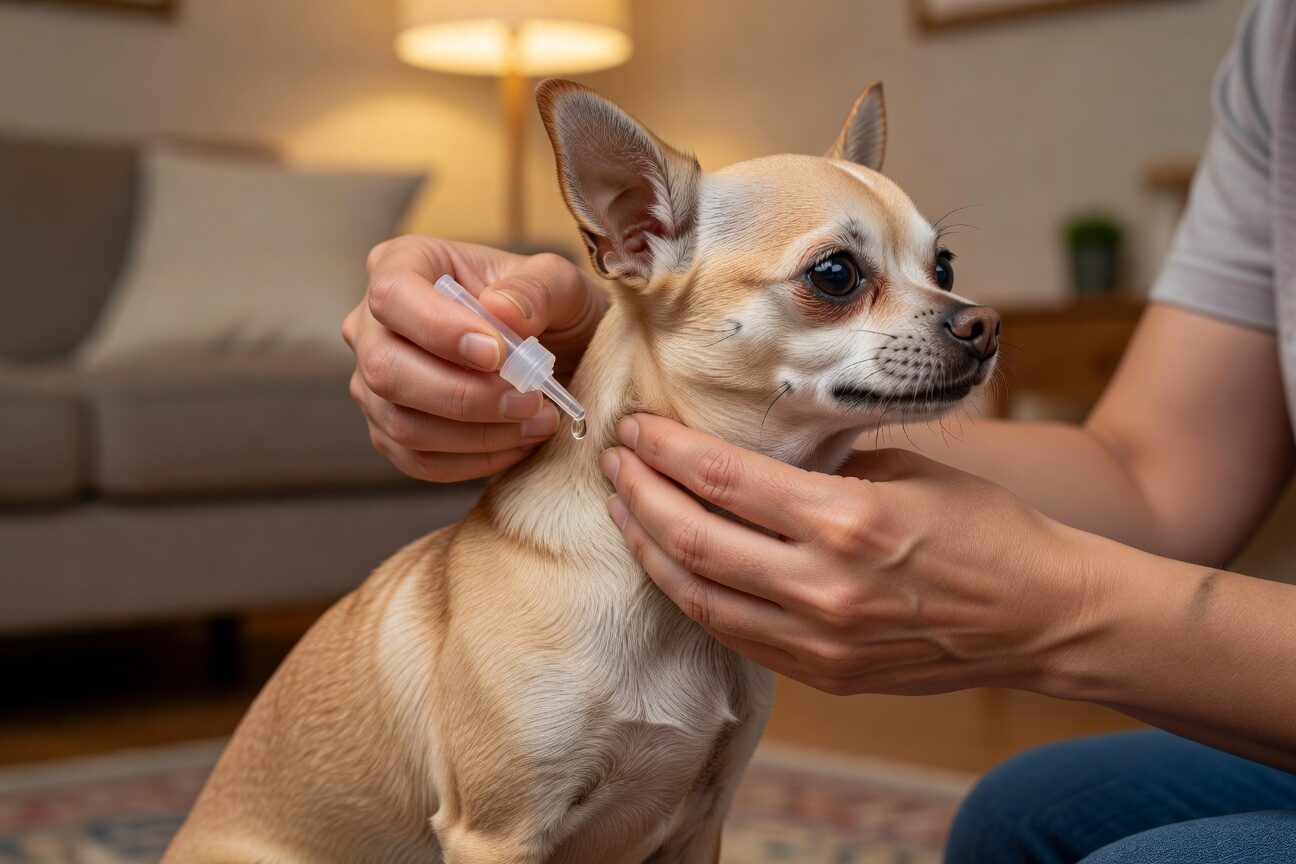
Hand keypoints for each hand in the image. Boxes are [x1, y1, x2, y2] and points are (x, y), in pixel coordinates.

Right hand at [343, 236, 606, 481]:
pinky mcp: (392, 431)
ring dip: (477, 433)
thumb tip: (501, 311)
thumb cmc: (552, 309)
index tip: (497, 354)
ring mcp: (375, 383)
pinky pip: (418, 460)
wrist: (563, 355)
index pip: (392, 294)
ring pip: (401, 424)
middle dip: (463, 394)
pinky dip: (474, 460)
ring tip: (538, 421)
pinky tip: (519, 443)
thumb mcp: (562, 283)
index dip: (438, 329)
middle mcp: (373, 324)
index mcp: (405, 264)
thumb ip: (538, 288)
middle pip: (386, 369)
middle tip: (529, 399)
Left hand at [598, 414, 1103, 695]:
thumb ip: (822, 469)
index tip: (636, 428)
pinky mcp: (824, 674)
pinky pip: (734, 634)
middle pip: (692, 536)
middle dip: (639, 494)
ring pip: (699, 595)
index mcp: (846, 518)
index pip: (721, 477)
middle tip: (615, 463)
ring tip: (625, 512)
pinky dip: (694, 595)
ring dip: (650, 549)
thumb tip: (752, 458)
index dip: (665, 450)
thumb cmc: (986, 528)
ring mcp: (820, 639)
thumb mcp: (905, 471)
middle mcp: (823, 584)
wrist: (1041, 616)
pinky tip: (674, 565)